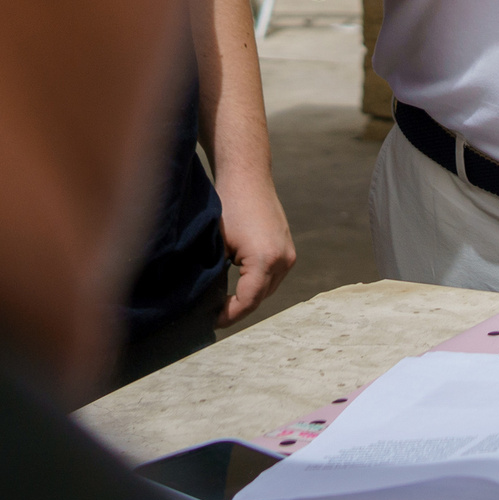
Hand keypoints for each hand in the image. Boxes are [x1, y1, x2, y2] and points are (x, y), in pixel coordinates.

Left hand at [213, 167, 295, 326]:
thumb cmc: (228, 207)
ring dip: (249, 296)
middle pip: (260, 298)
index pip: (248, 301)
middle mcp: (283, 259)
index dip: (229, 315)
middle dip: (238, 308)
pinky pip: (273, 275)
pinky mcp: (288, 248)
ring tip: (225, 302)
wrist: (247, 178)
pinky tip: (239, 284)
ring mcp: (289, 254)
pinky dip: (257, 283)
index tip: (212, 320)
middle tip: (214, 314)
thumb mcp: (218, 246)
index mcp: (265, 260)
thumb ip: (219, 277)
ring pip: (268, 288)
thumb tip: (209, 301)